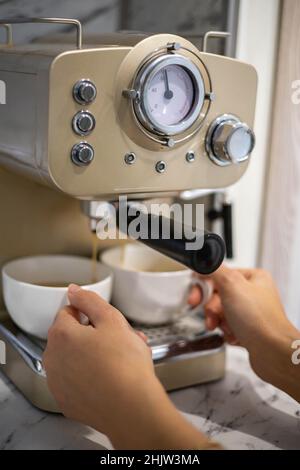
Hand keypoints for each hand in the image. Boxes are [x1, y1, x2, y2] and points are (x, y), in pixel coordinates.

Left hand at [44, 284, 218, 448]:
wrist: (133, 409)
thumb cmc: (124, 363)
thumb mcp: (112, 320)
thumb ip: (90, 301)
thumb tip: (74, 290)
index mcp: (61, 335)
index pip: (69, 312)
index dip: (90, 313)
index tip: (106, 321)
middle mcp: (52, 359)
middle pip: (72, 336)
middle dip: (95, 334)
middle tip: (120, 339)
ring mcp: (58, 383)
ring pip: (76, 359)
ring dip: (95, 354)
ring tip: (124, 358)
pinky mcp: (67, 402)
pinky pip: (77, 381)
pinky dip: (91, 377)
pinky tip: (113, 378)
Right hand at [189, 266, 299, 401]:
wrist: (272, 352)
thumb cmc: (260, 320)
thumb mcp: (232, 286)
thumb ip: (215, 271)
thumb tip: (204, 263)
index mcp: (253, 277)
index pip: (220, 275)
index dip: (204, 287)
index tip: (195, 297)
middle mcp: (253, 293)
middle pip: (219, 295)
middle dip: (212, 309)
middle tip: (211, 315)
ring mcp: (251, 312)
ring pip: (222, 313)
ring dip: (219, 322)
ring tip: (224, 327)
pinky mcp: (249, 329)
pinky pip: (228, 327)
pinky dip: (227, 332)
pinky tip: (234, 335)